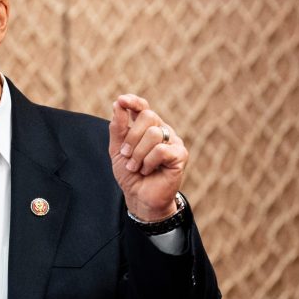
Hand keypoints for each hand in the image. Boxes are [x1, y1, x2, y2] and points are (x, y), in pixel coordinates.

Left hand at [108, 94, 187, 220]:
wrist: (139, 197)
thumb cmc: (130, 173)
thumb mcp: (117, 149)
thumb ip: (117, 128)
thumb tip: (118, 103)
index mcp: (147, 127)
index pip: (143, 107)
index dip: (134, 102)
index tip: (122, 101)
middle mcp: (162, 130)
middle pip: (148, 116)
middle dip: (131, 137)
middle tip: (126, 155)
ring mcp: (173, 141)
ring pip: (154, 134)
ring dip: (138, 153)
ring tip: (135, 167)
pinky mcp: (180, 155)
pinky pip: (161, 150)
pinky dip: (148, 162)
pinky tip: (148, 170)